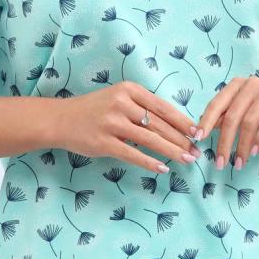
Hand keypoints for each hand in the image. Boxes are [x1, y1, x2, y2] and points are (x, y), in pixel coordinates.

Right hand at [52, 81, 201, 173]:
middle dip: (181, 140)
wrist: (60, 119)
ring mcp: (112, 123)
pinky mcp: (104, 142)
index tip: (197, 133)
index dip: (182, 121)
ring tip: (186, 160)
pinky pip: (132, 154)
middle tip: (196, 152)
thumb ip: (141, 108)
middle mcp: (122, 104)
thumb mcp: (117, 99)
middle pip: (159, 124)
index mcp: (129, 90)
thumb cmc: (93, 110)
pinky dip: (149, 162)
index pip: (162, 107)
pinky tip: (163, 168)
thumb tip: (173, 126)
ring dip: (171, 151)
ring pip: (150, 139)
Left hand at [193, 78, 258, 168]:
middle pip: (231, 116)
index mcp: (238, 85)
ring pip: (248, 122)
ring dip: (242, 146)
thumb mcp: (248, 111)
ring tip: (238, 163)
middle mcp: (252, 84)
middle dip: (224, 142)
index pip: (216, 104)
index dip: (205, 122)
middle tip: (220, 163)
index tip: (197, 140)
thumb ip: (228, 117)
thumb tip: (204, 130)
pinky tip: (255, 152)